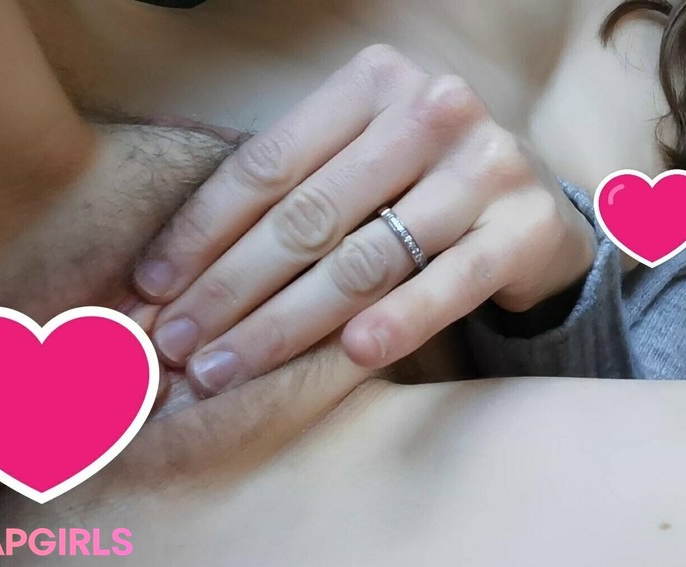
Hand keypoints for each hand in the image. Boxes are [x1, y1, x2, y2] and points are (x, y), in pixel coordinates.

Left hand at [133, 45, 597, 396]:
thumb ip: (289, 193)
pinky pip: (446, 284)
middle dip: (230, 288)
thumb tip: (172, 275)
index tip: (152, 289)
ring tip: (228, 367)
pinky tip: (349, 354)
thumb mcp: (360, 161)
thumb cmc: (422, 182)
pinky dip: (397, 321)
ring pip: (365, 258)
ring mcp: (486, 167)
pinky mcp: (525, 227)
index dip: (202, 231)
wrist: (533, 204)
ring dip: (287, 322)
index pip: (268, 164)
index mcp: (376, 81)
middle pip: (308, 215)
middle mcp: (433, 110)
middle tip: (175, 343)